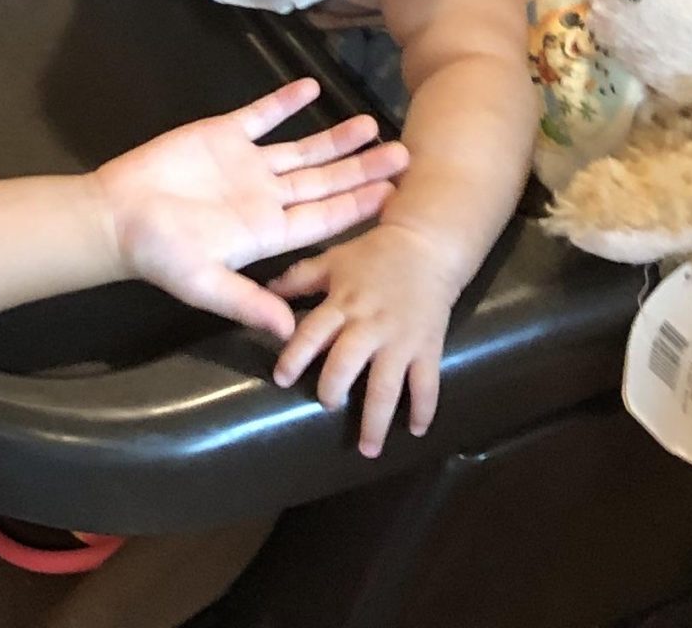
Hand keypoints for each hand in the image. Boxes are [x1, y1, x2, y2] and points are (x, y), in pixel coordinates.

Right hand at [96, 80, 407, 340]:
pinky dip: (285, 102)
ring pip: (302, 149)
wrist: (116, 215)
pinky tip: (311, 88)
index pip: (325, 219)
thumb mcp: (205, 283)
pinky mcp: (222, 135)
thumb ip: (248, 301)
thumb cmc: (159, 253)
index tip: (394, 195)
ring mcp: (246, 165)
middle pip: (324, 182)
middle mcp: (266, 197)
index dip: (359, 206)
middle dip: (363, 169)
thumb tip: (290, 330)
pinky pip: (261, 115)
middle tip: (405, 155)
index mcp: (267, 232)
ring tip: (371, 124)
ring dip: (335, 137)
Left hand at [270, 220, 466, 455]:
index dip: (294, 356)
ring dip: (376, 419)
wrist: (426, 243)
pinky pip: (427, 383)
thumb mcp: (333, 259)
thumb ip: (298, 278)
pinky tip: (415, 431)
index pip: (312, 332)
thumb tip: (264, 289)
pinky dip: (423, 409)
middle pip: (346, 363)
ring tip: (367, 448)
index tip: (281, 379)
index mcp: (343, 303)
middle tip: (328, 406)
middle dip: (333, 389)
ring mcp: (400, 339)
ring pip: (385, 385)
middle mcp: (369, 325)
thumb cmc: (374, 253)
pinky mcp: (428, 346)